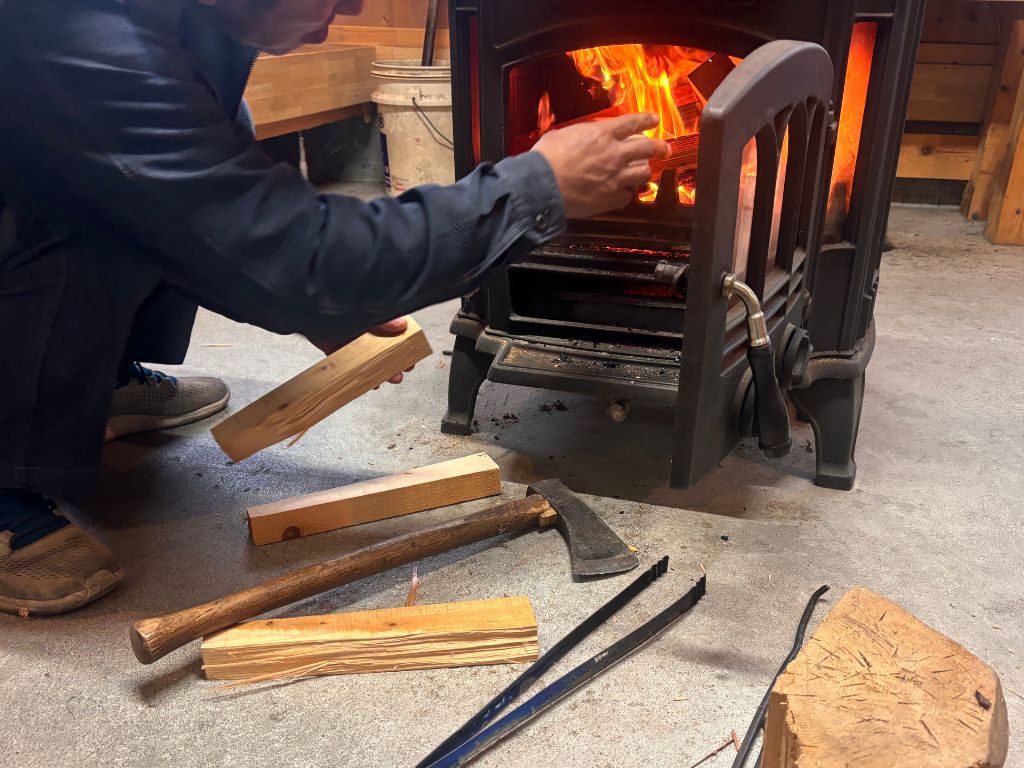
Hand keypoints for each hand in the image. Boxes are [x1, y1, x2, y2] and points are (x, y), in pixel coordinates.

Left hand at [312, 318, 413, 384]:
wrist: (304, 309)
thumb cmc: (336, 305)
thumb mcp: (366, 311)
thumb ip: (383, 319)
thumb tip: (403, 323)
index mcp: (373, 316)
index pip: (395, 331)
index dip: (406, 343)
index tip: (413, 355)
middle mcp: (363, 329)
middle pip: (385, 347)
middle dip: (396, 361)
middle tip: (403, 371)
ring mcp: (350, 340)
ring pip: (370, 358)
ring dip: (381, 370)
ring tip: (389, 379)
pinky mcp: (338, 350)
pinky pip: (352, 365)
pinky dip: (361, 374)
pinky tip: (370, 382)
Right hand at [531, 113, 670, 218]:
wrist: (542, 185)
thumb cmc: (546, 159)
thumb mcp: (561, 135)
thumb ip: (578, 135)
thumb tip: (578, 137)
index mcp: (602, 134)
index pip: (633, 123)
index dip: (647, 120)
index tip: (654, 119)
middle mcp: (614, 154)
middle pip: (648, 148)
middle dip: (659, 147)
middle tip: (664, 148)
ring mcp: (615, 178)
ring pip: (643, 174)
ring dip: (644, 172)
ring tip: (644, 172)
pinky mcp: (610, 198)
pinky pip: (626, 196)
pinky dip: (625, 194)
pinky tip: (621, 193)